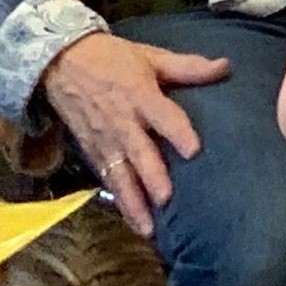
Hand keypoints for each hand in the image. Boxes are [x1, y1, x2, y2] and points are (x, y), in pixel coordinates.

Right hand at [38, 31, 231, 237]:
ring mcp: (104, 140)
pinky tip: (133, 222)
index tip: (193, 150)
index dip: (177, 132)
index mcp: (139, 94)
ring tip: (148, 229)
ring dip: (133, 202)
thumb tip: (226, 66)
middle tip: (166, 199)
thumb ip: (187, 67)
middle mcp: (122, 121)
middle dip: (151, 176)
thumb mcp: (149, 56)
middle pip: (139, 152)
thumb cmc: (110, 58)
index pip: (162, 115)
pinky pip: (107, 179)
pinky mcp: (91, 151)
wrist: (59, 61)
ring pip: (120, 175)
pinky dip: (119, 202)